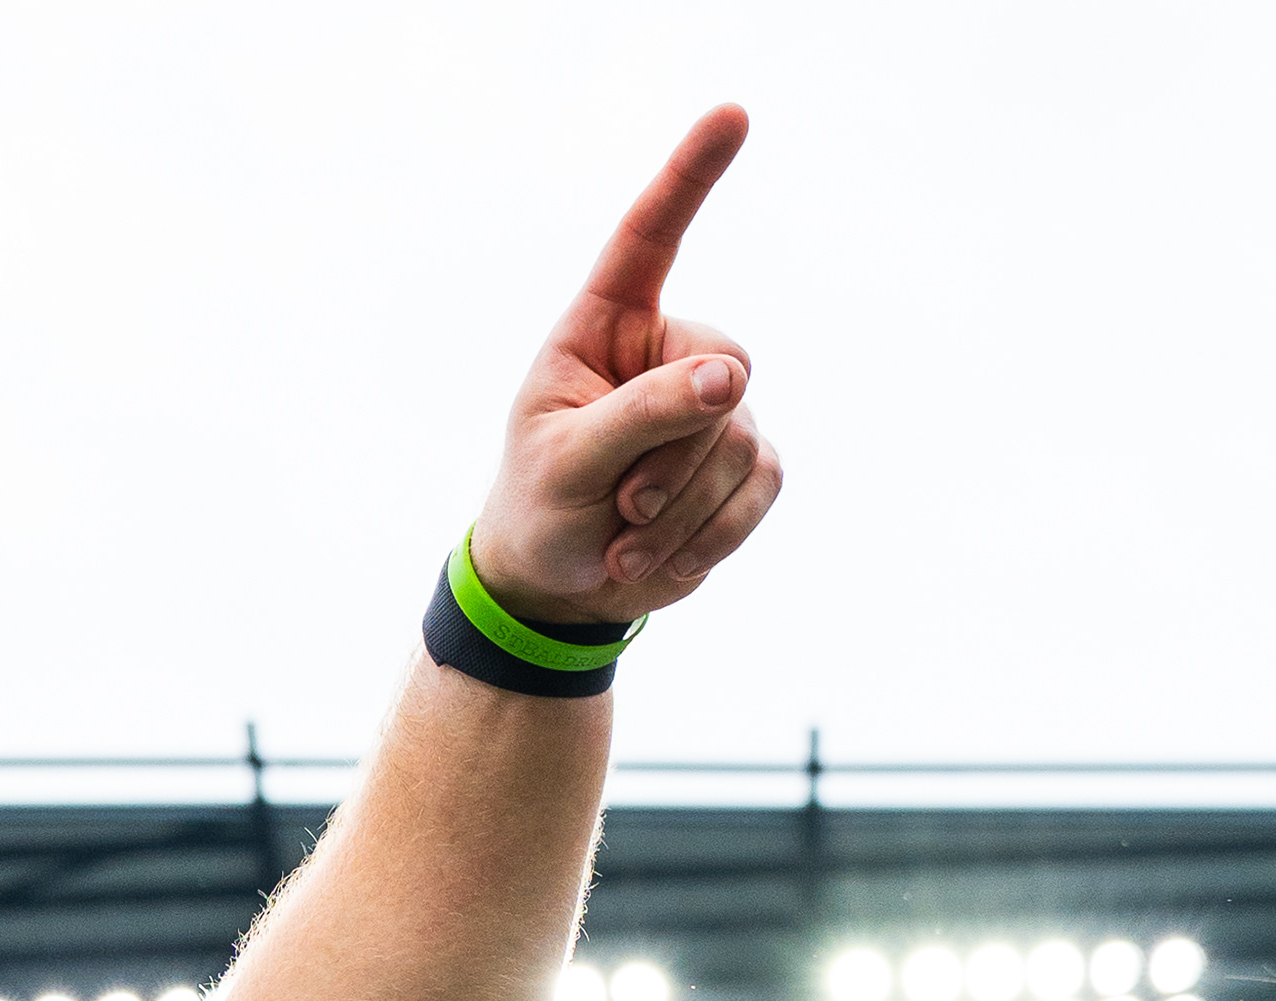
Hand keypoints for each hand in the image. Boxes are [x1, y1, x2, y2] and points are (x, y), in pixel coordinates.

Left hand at [469, 104, 784, 619]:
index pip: (650, 240)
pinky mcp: (746, 462)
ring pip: (739, 440)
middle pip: (720, 374)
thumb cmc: (542, 509)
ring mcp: (714, 407)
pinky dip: (708, 536)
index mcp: (605, 328)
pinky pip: (760, 488)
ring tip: (621, 538)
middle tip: (615, 503)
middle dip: (669, 455)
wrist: (558, 586)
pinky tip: (657, 559)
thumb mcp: (567, 462)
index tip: (732, 114)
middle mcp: (667, 351)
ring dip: (678, 511)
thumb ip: (640, 414)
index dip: (690, 177)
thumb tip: (729, 378)